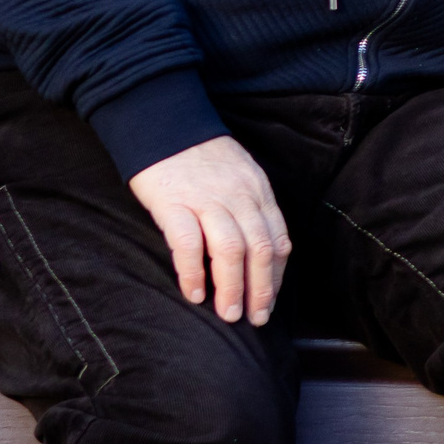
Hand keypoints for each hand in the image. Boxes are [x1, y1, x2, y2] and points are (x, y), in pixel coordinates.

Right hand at [126, 136, 290, 326]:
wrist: (165, 125)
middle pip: (260, 249)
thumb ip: (251, 208)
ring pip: (231, 250)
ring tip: (227, 314)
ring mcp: (207, 199)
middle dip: (260, 289)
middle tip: (254, 318)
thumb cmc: (202, 157)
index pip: (278, 239)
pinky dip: (194, 273)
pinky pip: (189, 243)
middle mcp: (239, 196)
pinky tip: (194, 294)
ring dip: (232, 287)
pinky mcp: (174, 203)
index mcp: (258, 191)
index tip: (269, 301)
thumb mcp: (240, 176)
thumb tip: (258, 252)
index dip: (276, 276)